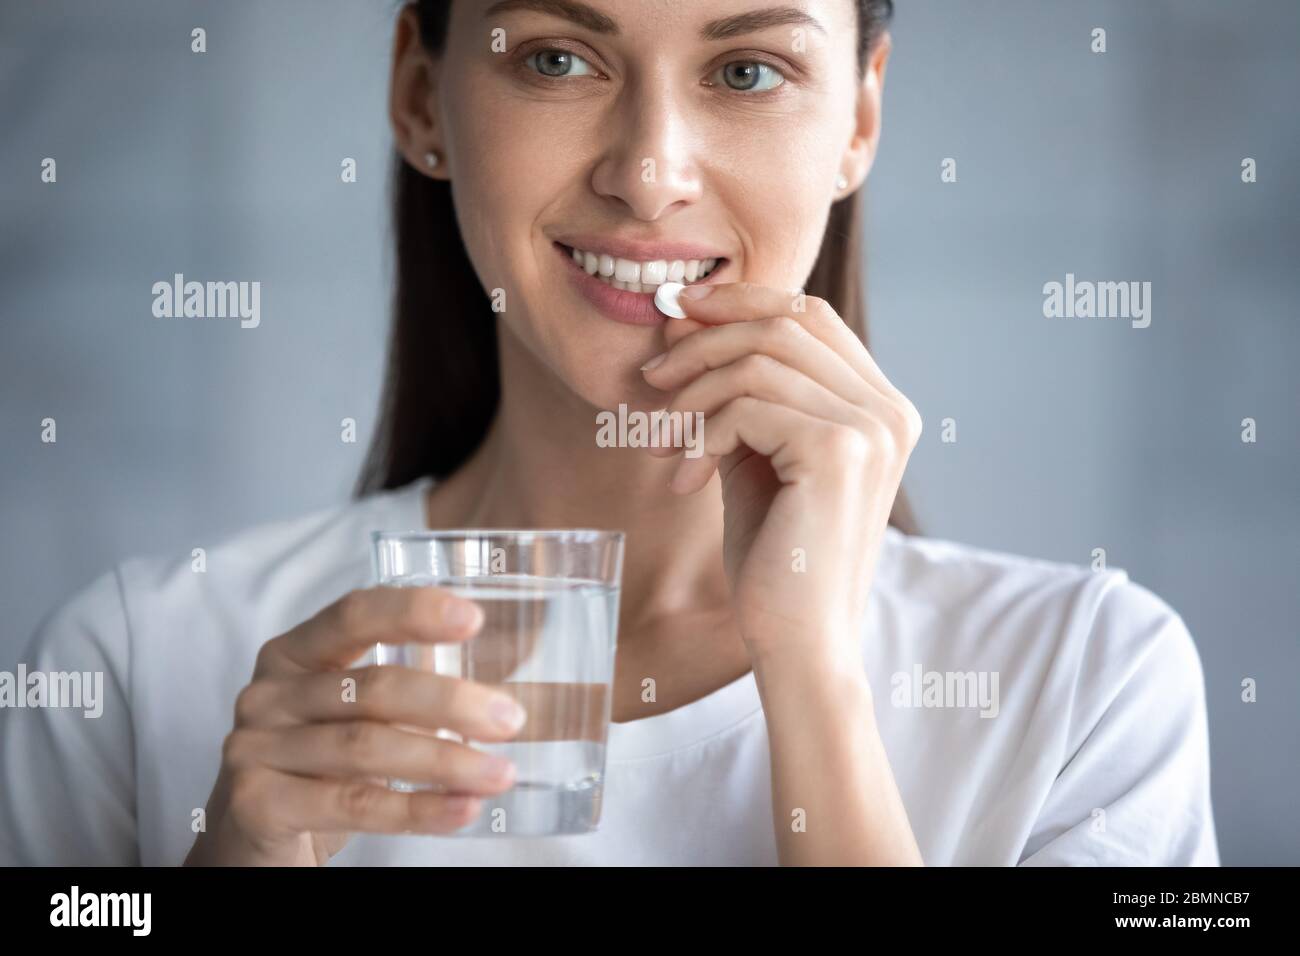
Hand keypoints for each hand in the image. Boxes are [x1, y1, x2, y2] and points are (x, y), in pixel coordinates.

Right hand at [184, 587, 527, 865]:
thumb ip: (403, 699)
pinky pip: (352, 802)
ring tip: (499, 774)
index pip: (355, 615)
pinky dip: (416, 808)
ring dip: (446, 761)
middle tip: (510, 720)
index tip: (474, 618)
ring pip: (367, 747)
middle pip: (373, 687)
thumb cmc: (315, 771)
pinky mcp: (255, 802)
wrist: (247, 845)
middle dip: (451, 702)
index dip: (413, 612)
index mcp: (293, 654)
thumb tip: (498, 702)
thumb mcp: (351, 721)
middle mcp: (268, 693)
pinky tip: (461, 809)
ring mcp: (254, 747)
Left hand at [641, 283, 921, 669]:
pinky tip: (685, 481)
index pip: (810, 313)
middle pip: (783, 323)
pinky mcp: (838, 450)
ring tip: (658, 441)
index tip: (678, 314)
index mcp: (881, 407)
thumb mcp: (756, 461)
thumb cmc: (775, 561)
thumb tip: (686, 322)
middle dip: (703, 341)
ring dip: (691, 395)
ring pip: (757, 361)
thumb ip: (739, 396)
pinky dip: (700, 435)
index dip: (740, 301)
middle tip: (651, 378)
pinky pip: (746, 406)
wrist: (800, 643)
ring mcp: (871, 428)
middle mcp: (889, 409)